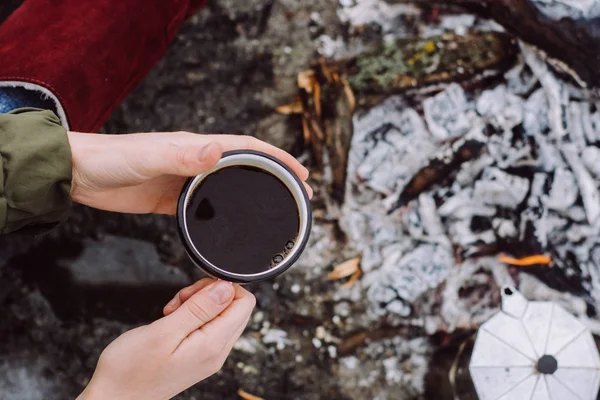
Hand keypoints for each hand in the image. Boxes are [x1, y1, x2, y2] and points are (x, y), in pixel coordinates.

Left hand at [67, 131, 311, 213]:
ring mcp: (186, 180)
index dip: (277, 158)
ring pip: (229, 188)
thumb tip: (218, 149)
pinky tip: (232, 227)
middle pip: (245, 168)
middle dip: (275, 178)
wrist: (77, 174)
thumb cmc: (111, 158)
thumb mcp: (149, 156)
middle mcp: (196, 161)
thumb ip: (182, 154)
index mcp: (197, 147)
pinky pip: (205, 207)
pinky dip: (224, 215)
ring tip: (275, 209)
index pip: (247, 148)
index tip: (301, 172)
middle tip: (299, 195)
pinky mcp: (172, 199)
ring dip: (254, 196)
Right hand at [78, 279, 254, 399]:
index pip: (244, 303)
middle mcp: (217, 352)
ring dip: (198, 304)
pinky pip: (207, 327)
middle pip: (234, 307)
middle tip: (182, 300)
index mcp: (213, 344)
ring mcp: (209, 355)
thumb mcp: (163, 332)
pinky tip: (172, 320)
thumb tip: (227, 288)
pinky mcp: (198, 356)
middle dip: (209, 294)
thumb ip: (199, 308)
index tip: (195, 290)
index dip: (222, 287)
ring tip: (173, 311)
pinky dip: (191, 317)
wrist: (114, 398)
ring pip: (220, 315)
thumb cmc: (130, 370)